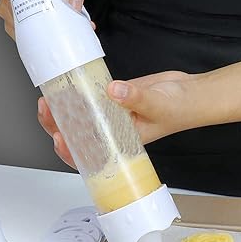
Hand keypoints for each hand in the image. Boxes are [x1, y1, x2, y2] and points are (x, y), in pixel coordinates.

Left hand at [37, 71, 197, 168]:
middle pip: (81, 135)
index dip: (72, 151)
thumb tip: (113, 90)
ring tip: (51, 97)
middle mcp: (116, 131)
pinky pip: (94, 97)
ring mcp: (114, 113)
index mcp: (125, 143)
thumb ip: (136, 98)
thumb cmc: (183, 109)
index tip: (60, 139)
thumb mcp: (159, 105)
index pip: (93, 156)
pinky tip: (69, 85)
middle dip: (59, 126)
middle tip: (47, 111)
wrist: (192, 93)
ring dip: (65, 109)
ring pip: (83, 116)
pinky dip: (81, 92)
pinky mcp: (116, 96)